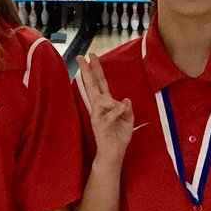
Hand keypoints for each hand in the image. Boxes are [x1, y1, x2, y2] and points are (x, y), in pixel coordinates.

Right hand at [76, 52, 133, 166]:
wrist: (114, 154)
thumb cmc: (119, 137)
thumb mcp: (128, 120)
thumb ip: (127, 109)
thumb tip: (125, 100)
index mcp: (107, 104)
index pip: (100, 83)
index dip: (96, 70)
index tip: (92, 56)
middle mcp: (99, 108)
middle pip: (92, 86)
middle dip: (88, 71)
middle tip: (82, 57)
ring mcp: (97, 116)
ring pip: (101, 99)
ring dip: (113, 102)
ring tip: (122, 109)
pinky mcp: (99, 125)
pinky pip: (109, 114)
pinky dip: (117, 111)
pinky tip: (123, 109)